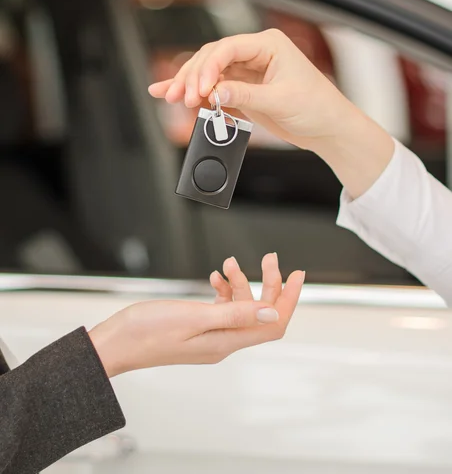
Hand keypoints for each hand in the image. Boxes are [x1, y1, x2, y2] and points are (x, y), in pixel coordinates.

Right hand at [89, 254, 303, 376]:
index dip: (288, 299)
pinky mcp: (197, 329)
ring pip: (240, 307)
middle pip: (259, 313)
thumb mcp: (194, 317)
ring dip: (240, 284)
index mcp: (226, 342)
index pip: (272, 324)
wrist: (114, 344)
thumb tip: (273, 312)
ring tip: (230, 264)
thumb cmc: (146, 332)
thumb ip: (235, 314)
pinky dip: (223, 291)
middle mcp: (223, 342)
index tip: (297, 275)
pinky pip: (222, 309)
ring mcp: (210, 336)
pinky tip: (216, 277)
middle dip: (268, 284)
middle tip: (269, 259)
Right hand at [148, 29, 351, 148]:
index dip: (208, 67)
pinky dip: (197, 94)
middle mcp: (256, 54)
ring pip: (210, 73)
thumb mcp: (280, 101)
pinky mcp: (244, 90)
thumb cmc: (317, 107)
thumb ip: (245, 96)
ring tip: (169, 96)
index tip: (199, 89)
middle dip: (193, 76)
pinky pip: (215, 89)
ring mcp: (248, 72)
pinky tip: (175, 95)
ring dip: (190, 85)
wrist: (328, 129)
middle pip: (213, 58)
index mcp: (269, 44)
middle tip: (180, 96)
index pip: (228, 48)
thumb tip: (215, 93)